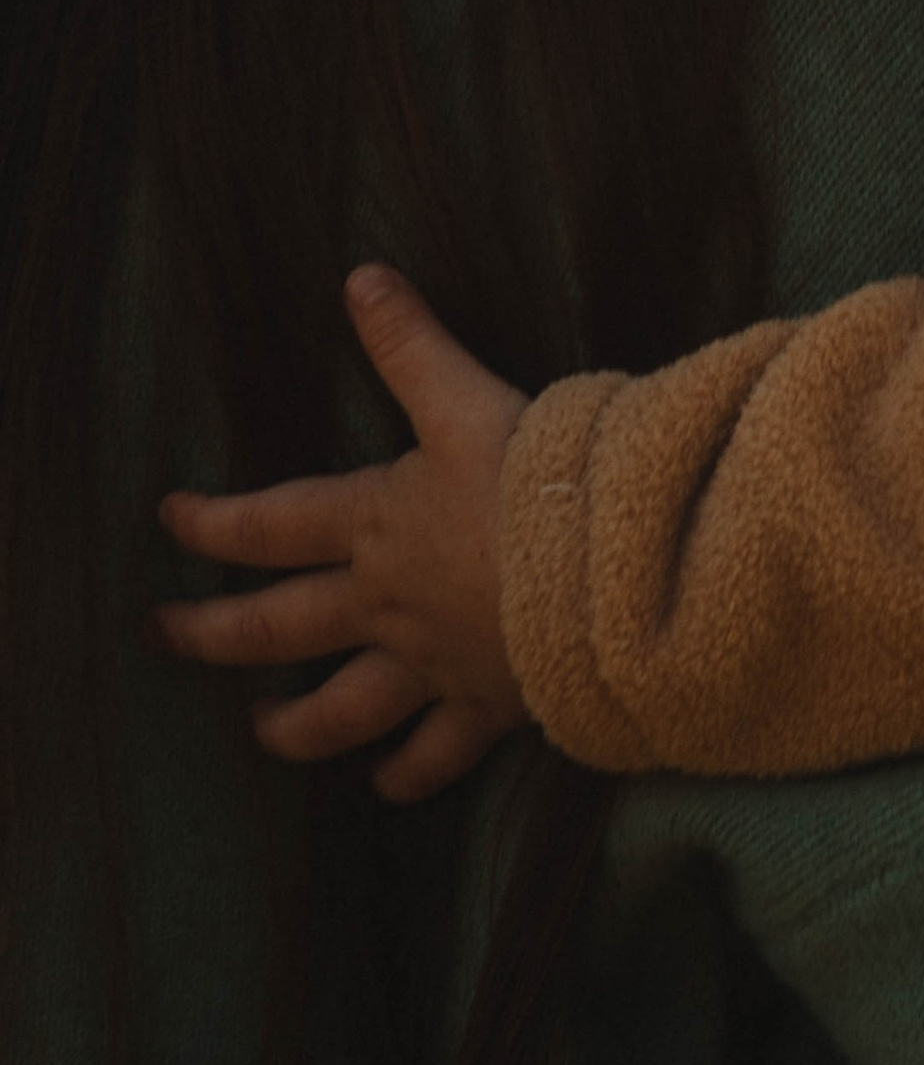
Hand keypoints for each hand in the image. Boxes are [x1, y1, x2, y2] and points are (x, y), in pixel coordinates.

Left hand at [159, 265, 531, 802]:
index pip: (272, 523)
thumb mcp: (470, 400)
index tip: (169, 519)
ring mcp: (433, 661)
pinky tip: (386, 787)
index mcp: (379, 522)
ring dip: (295, 725)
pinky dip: (408, 773)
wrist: (616, 570)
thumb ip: (411, 344)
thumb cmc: (545, 482)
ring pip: (342, 707)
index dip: (214, 521)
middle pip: (279, 627)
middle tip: (165, 635)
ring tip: (263, 731)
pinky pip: (437, 753)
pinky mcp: (489, 704)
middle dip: (214, 633)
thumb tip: (359, 277)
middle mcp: (389, 602)